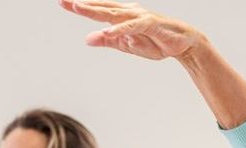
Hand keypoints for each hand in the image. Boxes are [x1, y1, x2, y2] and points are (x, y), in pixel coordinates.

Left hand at [60, 0, 207, 62]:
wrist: (183, 44)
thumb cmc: (155, 41)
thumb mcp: (127, 45)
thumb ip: (108, 41)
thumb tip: (87, 39)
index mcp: (122, 16)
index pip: (97, 11)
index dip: (80, 7)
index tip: (63, 3)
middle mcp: (129, 12)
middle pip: (101, 8)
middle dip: (82, 5)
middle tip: (63, 1)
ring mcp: (139, 17)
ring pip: (114, 13)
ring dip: (95, 11)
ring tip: (78, 8)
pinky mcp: (150, 24)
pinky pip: (132, 26)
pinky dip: (119, 29)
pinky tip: (107, 31)